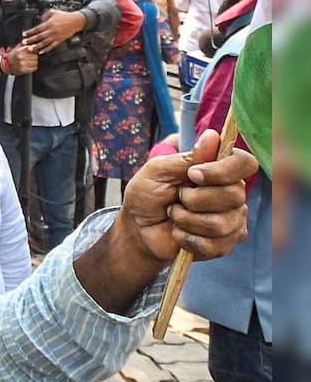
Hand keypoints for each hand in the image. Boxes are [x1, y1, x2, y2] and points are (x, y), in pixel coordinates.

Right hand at [5, 43, 37, 74]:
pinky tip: (30, 66)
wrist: (6, 64)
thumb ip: (26, 44)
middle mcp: (22, 57)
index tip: (33, 52)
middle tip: (31, 58)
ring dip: (34, 62)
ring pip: (36, 62)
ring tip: (30, 62)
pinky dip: (34, 67)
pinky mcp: (24, 70)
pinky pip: (34, 68)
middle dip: (35, 57)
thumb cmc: (14, 55)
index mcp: (21, 50)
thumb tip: (35, 44)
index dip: (34, 51)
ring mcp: (23, 64)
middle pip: (36, 56)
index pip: (34, 50)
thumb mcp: (18, 47)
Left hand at [23, 9, 85, 54]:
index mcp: (49, 24)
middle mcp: (51, 31)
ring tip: (30, 49)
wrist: (76, 21)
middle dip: (30, 40)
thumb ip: (45, 15)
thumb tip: (40, 20)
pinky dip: (46, 49)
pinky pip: (52, 46)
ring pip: (44, 43)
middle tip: (24, 43)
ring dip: (36, 46)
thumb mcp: (53, 12)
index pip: (37, 29)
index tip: (24, 34)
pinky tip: (41, 52)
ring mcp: (56, 36)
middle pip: (39, 37)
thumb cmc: (65, 16)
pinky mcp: (60, 40)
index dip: (30, 32)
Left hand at [118, 129, 256, 264]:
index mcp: (219, 169)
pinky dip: (186, 238)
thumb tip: (213, 136)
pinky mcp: (225, 244)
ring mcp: (232, 220)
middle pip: (234, 195)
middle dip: (194, 199)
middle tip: (177, 198)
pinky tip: (178, 233)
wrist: (137, 227)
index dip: (222, 171)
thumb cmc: (148, 193)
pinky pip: (214, 245)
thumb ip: (187, 157)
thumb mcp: (157, 170)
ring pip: (220, 223)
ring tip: (174, 215)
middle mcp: (232, 193)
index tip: (193, 174)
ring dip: (186, 220)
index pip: (245, 164)